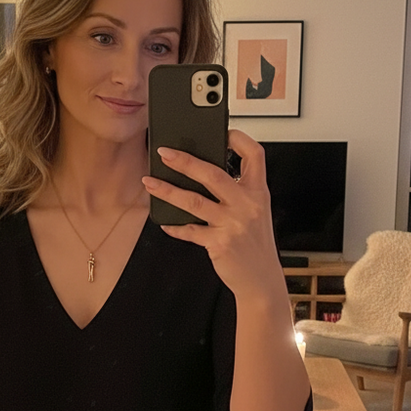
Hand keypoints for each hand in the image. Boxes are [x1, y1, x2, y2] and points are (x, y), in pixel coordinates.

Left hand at [142, 129, 285, 304]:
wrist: (261, 280)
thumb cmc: (256, 245)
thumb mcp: (257, 212)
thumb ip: (238, 192)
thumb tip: (203, 173)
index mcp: (259, 192)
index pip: (255, 155)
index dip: (239, 138)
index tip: (223, 131)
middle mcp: (247, 204)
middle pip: (213, 174)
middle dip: (185, 161)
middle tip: (164, 153)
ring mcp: (233, 224)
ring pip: (193, 201)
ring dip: (167, 190)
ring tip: (149, 182)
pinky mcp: (219, 243)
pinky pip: (189, 230)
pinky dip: (175, 226)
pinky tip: (164, 222)